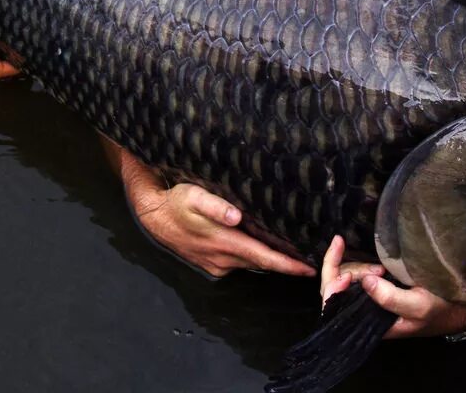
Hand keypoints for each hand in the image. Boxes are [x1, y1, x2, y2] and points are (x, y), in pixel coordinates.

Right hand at [118, 149, 314, 277]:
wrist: (154, 217)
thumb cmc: (177, 202)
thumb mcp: (194, 197)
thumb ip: (215, 206)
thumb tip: (236, 216)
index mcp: (224, 242)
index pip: (263, 257)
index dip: (288, 265)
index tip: (309, 269)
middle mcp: (223, 258)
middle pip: (262, 263)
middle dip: (286, 264)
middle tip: (312, 260)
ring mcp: (217, 264)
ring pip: (251, 263)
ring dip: (270, 261)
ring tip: (293, 253)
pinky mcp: (212, 264)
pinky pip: (239, 262)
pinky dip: (253, 258)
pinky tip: (261, 248)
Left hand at [320, 235, 465, 338]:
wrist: (458, 308)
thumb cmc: (439, 310)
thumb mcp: (418, 305)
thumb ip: (390, 298)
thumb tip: (365, 281)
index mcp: (369, 323)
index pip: (335, 306)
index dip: (333, 286)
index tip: (346, 272)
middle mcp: (364, 313)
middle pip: (335, 289)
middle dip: (342, 269)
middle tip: (365, 260)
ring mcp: (369, 300)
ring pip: (346, 279)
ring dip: (358, 267)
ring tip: (381, 268)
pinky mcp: (377, 289)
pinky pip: (358, 275)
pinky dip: (362, 265)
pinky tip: (378, 265)